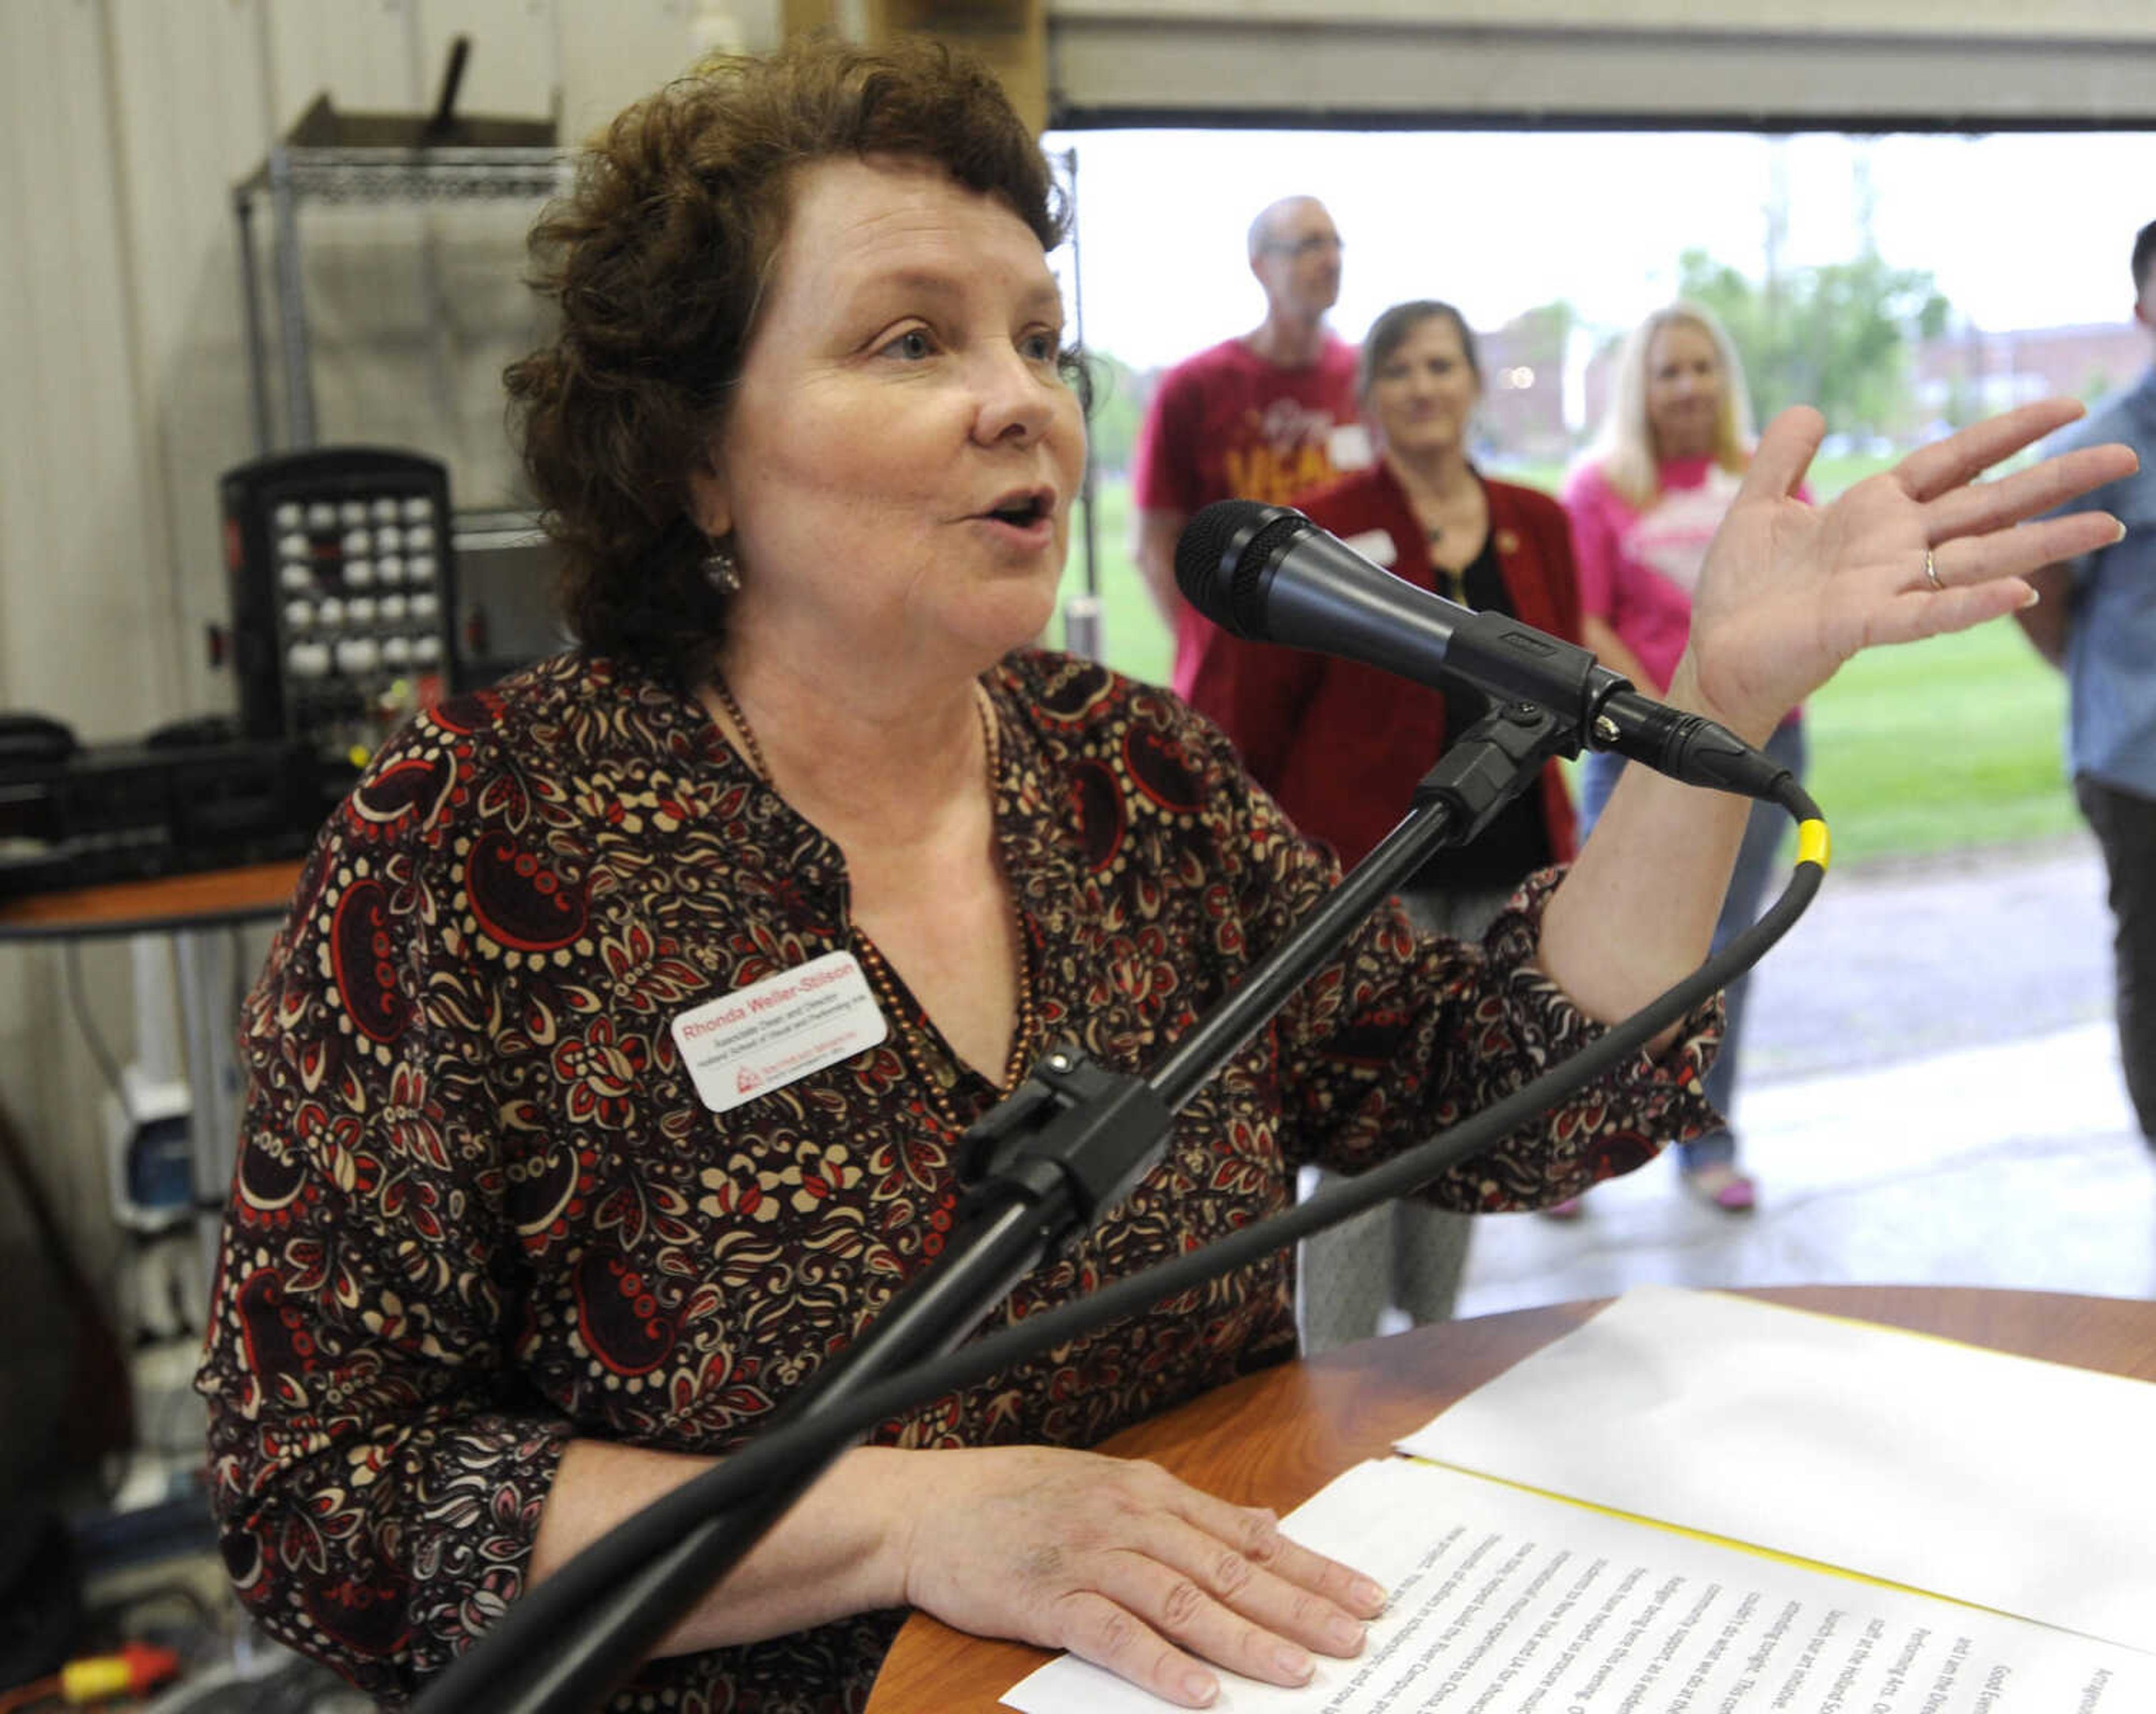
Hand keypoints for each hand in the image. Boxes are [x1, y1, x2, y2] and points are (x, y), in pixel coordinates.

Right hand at [897, 1444, 1386, 1706]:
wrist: (928, 1507)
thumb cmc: (1018, 1498)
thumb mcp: (1110, 1485)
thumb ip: (1184, 1511)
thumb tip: (1261, 1520)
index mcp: (1150, 1492)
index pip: (1248, 1535)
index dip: (1311, 1568)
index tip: (1365, 1596)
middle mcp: (1129, 1519)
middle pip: (1229, 1568)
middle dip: (1299, 1606)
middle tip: (1354, 1638)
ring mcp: (1089, 1558)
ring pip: (1183, 1601)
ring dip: (1244, 1639)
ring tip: (1297, 1674)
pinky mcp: (1049, 1600)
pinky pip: (1114, 1635)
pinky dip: (1160, 1664)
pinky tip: (1200, 1692)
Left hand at [1680, 399, 2136, 737]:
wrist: (1717, 653)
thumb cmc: (1741, 590)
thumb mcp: (1758, 506)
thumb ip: (1784, 457)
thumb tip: (1809, 408)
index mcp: (1875, 510)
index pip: (1956, 460)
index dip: (2009, 432)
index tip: (2068, 406)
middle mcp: (1894, 545)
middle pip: (1988, 503)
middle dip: (2055, 480)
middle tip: (2127, 458)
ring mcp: (1885, 585)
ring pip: (1978, 557)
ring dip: (2042, 542)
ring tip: (2109, 524)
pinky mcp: (1862, 624)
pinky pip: (1928, 614)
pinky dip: (1971, 603)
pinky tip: (2020, 592)